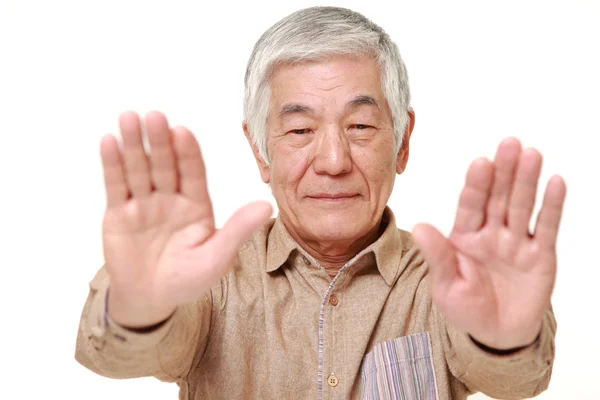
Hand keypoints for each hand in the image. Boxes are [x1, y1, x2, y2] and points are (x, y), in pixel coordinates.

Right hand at [100, 111, 271, 327]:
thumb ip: (237, 230)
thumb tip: (267, 206)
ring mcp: (144, 204)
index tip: (183, 132)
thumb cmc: (188, 278)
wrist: (152, 299)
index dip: (188, 153)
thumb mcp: (216, 257)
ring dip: (134, 144)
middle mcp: (171, 198)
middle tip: (155, 116)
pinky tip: (109, 142)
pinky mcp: (120, 213)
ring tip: (129, 118)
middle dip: (160, 142)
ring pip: (140, 169)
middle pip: (165, 165)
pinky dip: (113, 164)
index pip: (193, 173)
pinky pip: (116, 185)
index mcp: (196, 205)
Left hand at [412, 137, 565, 348]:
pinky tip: (555, 183)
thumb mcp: (446, 285)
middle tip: (510, 143)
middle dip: (504, 171)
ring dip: (527, 181)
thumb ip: (438, 256)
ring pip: (521, 205)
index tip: (481, 163)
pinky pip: (545, 227)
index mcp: (464, 236)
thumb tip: (421, 226)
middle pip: (498, 197)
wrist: (495, 334)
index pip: (470, 205)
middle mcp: (491, 232)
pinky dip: (551, 206)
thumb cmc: (465, 307)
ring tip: (532, 154)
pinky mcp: (540, 255)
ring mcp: (516, 242)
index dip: (476, 184)